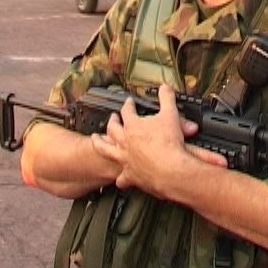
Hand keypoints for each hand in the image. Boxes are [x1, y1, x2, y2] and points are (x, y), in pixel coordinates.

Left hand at [90, 84, 226, 196]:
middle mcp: (124, 142)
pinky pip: (121, 178)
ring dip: (100, 144)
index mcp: (133, 126)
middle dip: (111, 122)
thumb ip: (167, 98)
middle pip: (112, 129)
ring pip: (106, 150)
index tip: (129, 102)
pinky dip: (120, 178)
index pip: (127, 111)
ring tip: (96, 140)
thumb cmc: (169, 143)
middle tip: (112, 118)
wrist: (170, 169)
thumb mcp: (171, 114)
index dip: (128, 105)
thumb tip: (165, 87)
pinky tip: (119, 179)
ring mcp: (124, 158)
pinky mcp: (130, 175)